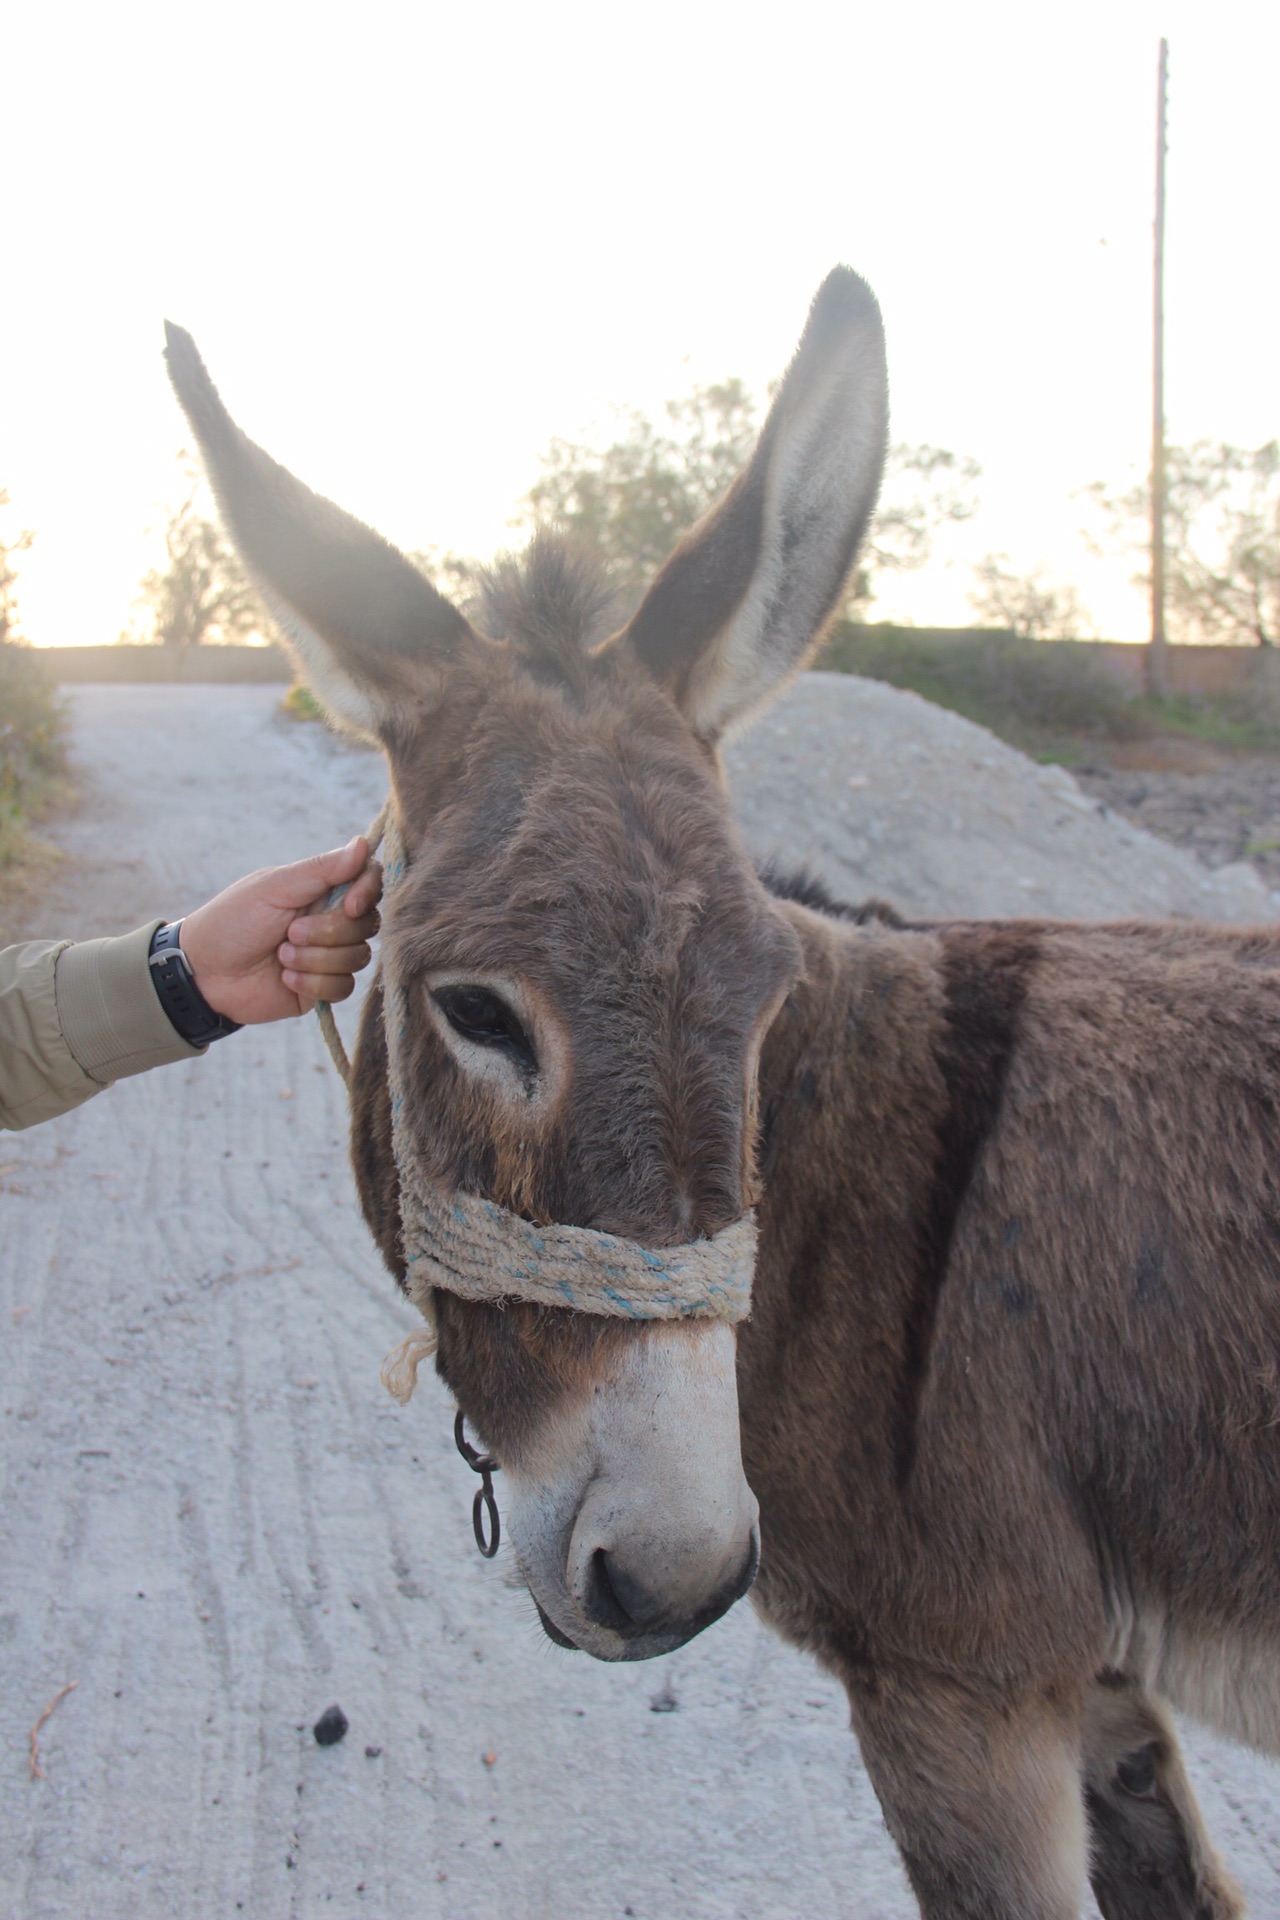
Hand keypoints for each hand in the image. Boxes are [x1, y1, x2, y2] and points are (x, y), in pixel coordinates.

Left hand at [180, 838, 381, 1024]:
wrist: (204, 974)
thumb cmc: (231, 922)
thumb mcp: (273, 888)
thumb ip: (321, 869)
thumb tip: (362, 844)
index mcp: (320, 888)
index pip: (368, 881)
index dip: (367, 893)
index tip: (350, 905)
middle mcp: (330, 919)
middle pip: (367, 924)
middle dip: (329, 932)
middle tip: (289, 933)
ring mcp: (329, 954)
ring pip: (358, 957)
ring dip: (316, 959)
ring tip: (281, 956)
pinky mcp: (322, 986)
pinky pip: (344, 987)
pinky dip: (314, 984)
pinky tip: (285, 978)